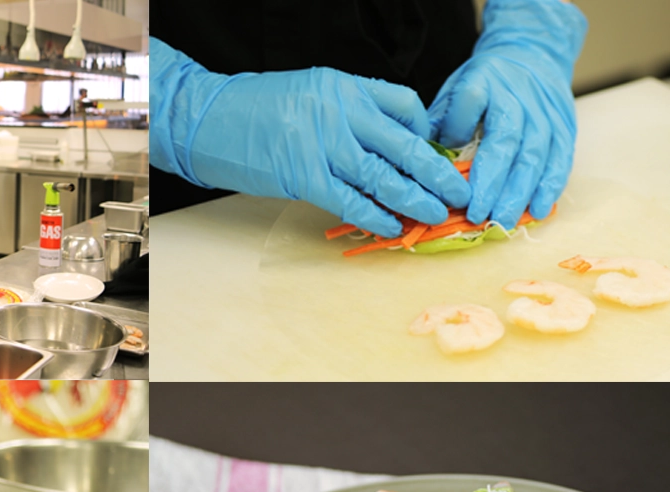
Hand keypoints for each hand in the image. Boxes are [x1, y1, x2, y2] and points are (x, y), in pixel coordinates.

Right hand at [149, 37, 469, 237]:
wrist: (207, 119)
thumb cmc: (253, 109)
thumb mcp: (309, 92)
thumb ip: (345, 113)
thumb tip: (379, 145)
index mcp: (345, 87)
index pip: (404, 106)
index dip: (428, 134)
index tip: (437, 154)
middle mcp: (341, 112)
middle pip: (406, 145)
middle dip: (439, 173)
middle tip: (462, 193)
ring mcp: (324, 144)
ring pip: (385, 177)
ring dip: (416, 200)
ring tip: (437, 215)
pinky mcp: (304, 175)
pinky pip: (351, 200)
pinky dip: (375, 216)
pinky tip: (392, 227)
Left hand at [428, 0, 587, 229]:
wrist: (532, 53)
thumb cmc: (484, 83)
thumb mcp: (454, 90)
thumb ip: (440, 123)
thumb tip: (422, 164)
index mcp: (482, 81)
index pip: (469, 101)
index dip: (457, 132)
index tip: (445, 168)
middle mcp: (516, 95)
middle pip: (505, 139)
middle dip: (491, 182)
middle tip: (477, 216)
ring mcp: (544, 111)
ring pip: (535, 154)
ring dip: (519, 192)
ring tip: (504, 221)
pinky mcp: (564, 125)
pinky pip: (560, 158)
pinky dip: (550, 187)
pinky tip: (538, 210)